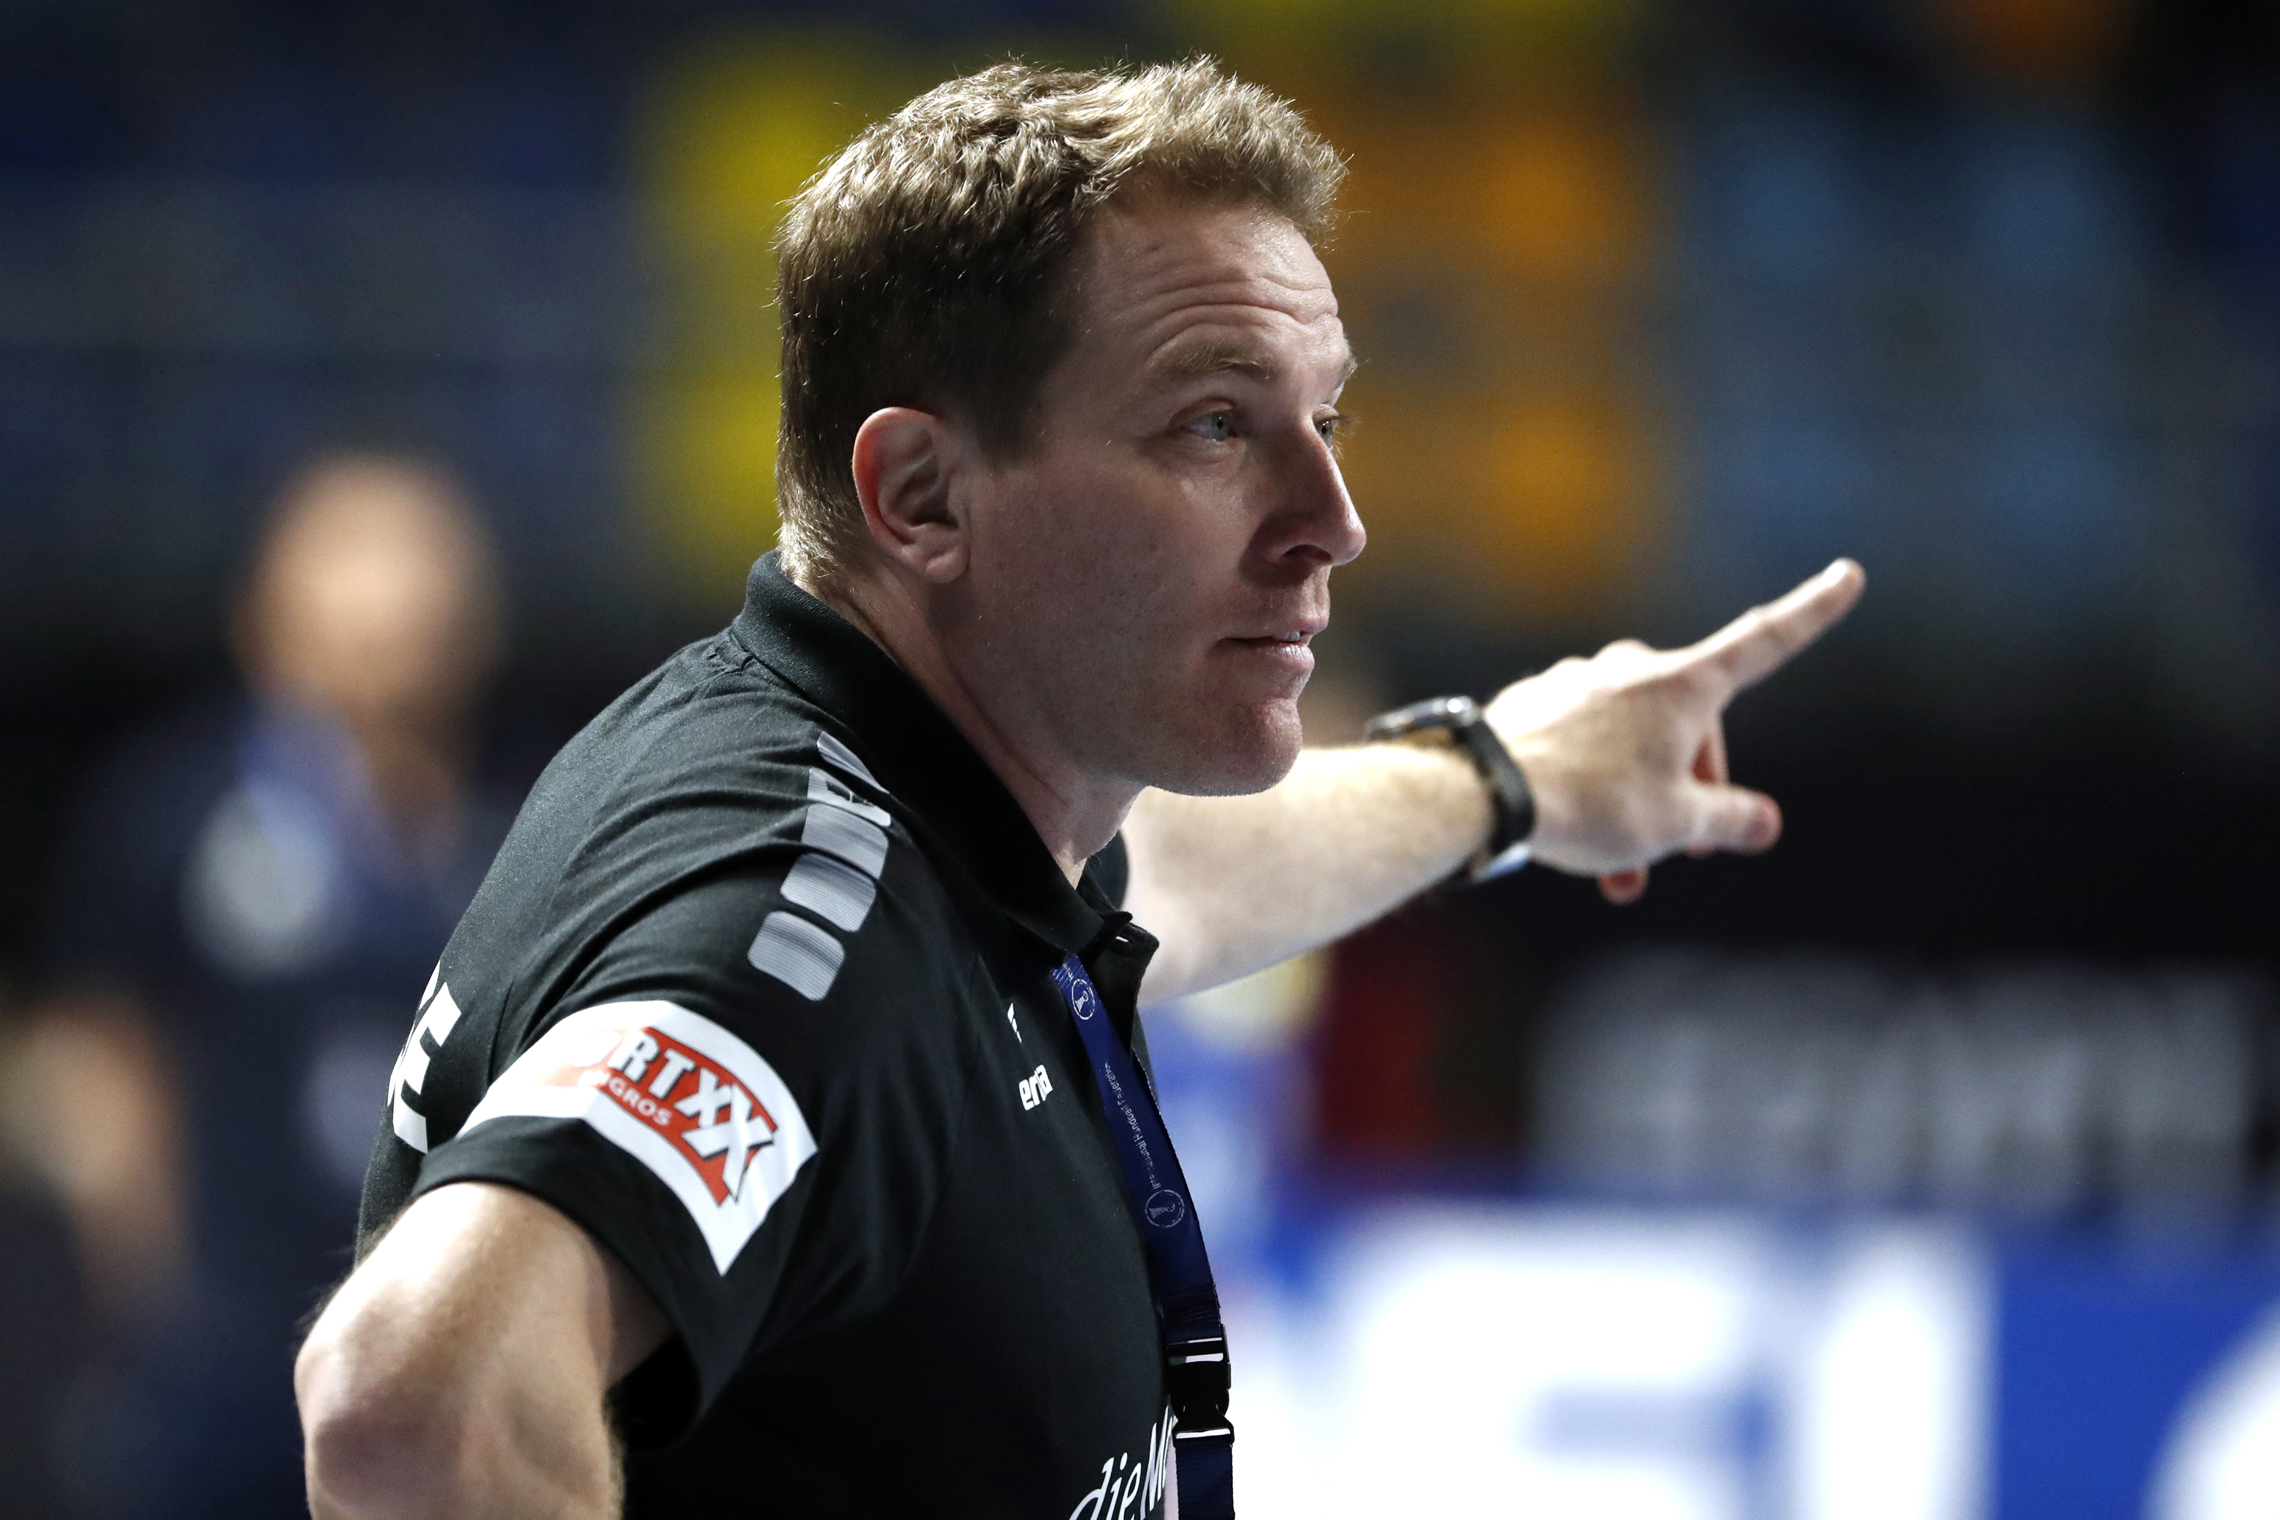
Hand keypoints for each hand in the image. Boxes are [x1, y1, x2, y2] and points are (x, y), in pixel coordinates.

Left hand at [1483, 559, 1864, 902]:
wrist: (1482, 791)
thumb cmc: (1592, 804)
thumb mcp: (1678, 824)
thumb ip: (1730, 819)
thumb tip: (1763, 822)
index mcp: (1682, 685)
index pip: (1766, 642)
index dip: (1812, 613)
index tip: (1846, 574)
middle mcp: (1632, 668)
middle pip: (1690, 727)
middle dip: (1694, 788)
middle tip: (1688, 851)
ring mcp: (1579, 682)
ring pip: (1631, 745)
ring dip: (1639, 804)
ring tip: (1622, 876)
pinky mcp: (1535, 704)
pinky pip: (1582, 746)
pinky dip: (1591, 787)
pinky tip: (1569, 829)